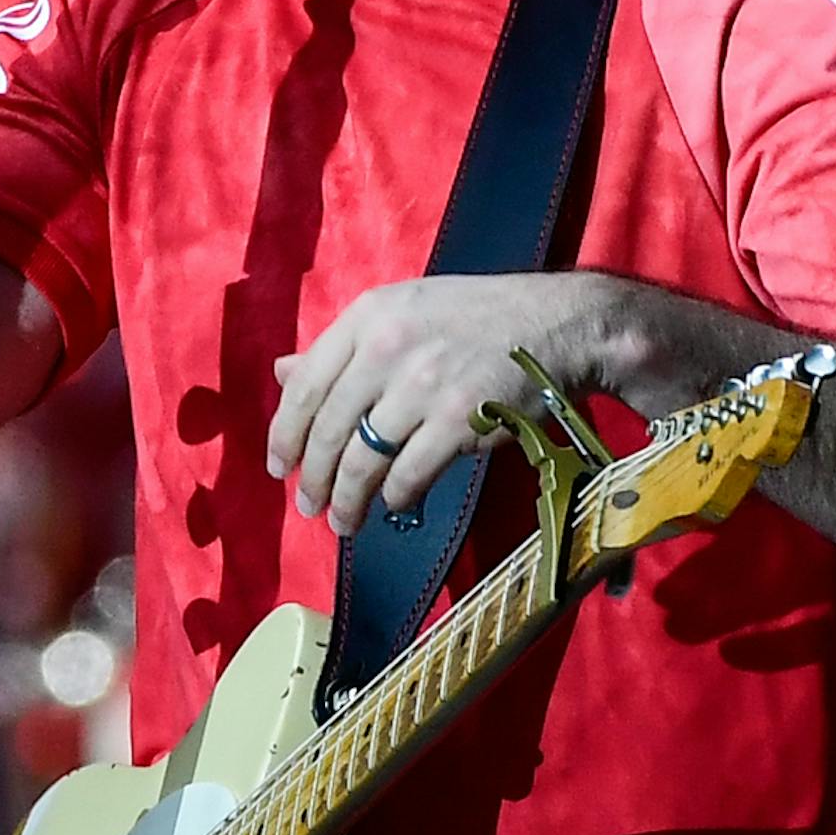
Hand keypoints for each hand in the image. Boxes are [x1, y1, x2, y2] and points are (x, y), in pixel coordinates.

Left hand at [268, 274, 608, 537]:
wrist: (556, 325)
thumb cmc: (475, 319)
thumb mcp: (402, 312)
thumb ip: (343, 346)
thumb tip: (282, 371)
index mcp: (368, 316)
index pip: (305, 384)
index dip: (284, 434)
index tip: (279, 467)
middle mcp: (388, 347)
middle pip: (328, 429)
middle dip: (312, 478)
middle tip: (309, 506)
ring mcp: (424, 385)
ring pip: (363, 460)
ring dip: (347, 500)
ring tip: (343, 522)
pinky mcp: (460, 420)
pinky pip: (408, 475)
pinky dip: (395, 498)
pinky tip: (394, 504)